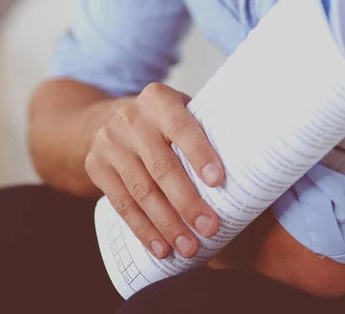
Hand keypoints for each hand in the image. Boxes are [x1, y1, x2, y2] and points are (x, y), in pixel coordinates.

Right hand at [85, 83, 224, 259]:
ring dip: (167, 223)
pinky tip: (160, 247)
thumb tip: (249, 160)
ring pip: (142, 190)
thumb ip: (204, 127)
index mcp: (157, 99)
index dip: (200, 154)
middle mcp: (130, 118)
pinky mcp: (95, 165)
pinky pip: (121, 203)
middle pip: (162, 166)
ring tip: (189, 247)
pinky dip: (142, 228)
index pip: (181, 127)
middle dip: (187, 202)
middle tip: (210, 228)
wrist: (104, 119)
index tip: (218, 182)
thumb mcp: (178, 109)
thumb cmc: (159, 120)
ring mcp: (109, 142)